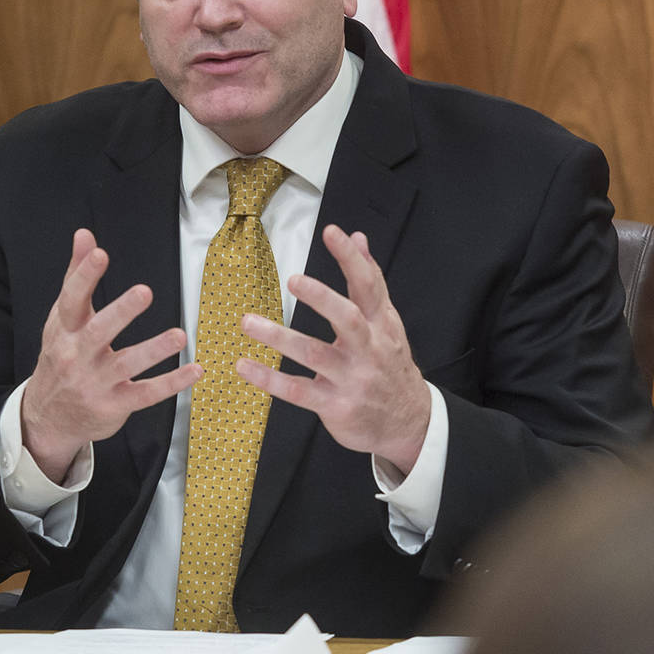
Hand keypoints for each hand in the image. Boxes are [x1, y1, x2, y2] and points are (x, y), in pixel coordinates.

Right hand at [20, 228, 199, 480]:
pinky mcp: (114, 405)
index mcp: (63, 330)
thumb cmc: (61, 357)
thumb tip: (85, 235)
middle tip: (145, 291)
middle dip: (121, 312)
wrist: (47, 418)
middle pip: (98, 332)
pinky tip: (195, 371)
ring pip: (126, 365)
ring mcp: (95, 383)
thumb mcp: (62, 319)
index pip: (71, 300)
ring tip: (180, 335)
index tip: (101, 253)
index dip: (84, 277)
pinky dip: (171, 384)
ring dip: (154, 350)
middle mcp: (76, 356)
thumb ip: (76, 276)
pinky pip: (146, 394)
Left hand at [237, 224, 431, 475]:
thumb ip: (370, 281)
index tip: (332, 232)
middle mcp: (369, 349)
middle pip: (348, 319)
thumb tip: (359, 238)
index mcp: (381, 325)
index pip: (369, 286)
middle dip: (322, 298)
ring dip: (279, 337)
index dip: (352, 259)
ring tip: (247, 322)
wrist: (408, 421)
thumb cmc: (390, 364)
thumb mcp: (387, 322)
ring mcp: (352, 379)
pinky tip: (245, 366)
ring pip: (314, 354)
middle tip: (293, 279)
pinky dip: (270, 379)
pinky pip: (298, 391)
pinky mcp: (336, 406)